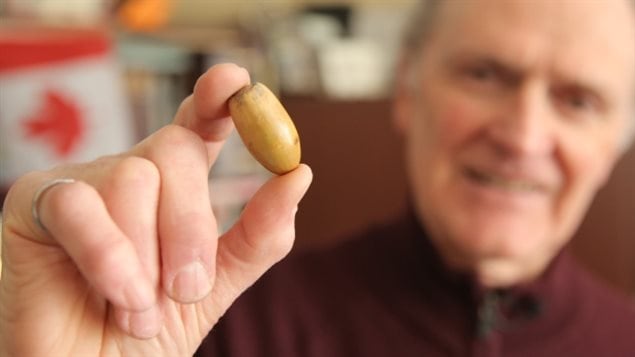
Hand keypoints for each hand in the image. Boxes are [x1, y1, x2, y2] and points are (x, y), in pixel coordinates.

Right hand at [0, 63, 311, 355]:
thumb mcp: (218, 285)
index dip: (217, 99)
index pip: (197, 127)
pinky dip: (109, 257)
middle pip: (175, 150)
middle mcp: (131, 175)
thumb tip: (300, 174)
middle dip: (190, 227)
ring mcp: (83, 184)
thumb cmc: (149, 333)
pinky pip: (81, 205)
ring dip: (148, 259)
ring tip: (140, 311)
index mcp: (173, 189)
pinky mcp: (36, 203)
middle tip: (188, 289)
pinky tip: (120, 296)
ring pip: (134, 178)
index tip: (236, 81)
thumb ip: (259, 236)